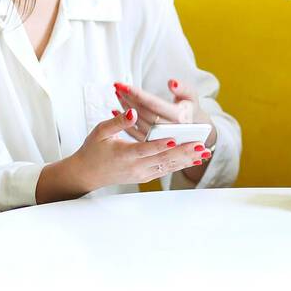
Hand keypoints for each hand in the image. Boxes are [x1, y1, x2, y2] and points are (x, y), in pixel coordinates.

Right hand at [69, 108, 208, 188]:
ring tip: (204, 153)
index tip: (176, 139)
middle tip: (201, 146)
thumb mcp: (101, 132)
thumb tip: (132, 113)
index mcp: (124, 154)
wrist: (87, 174)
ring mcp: (141, 174)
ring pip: (168, 167)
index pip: (146, 149)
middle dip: (184, 153)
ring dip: (187, 160)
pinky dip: (180, 165)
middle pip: (163, 160)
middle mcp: (135, 167)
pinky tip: (193, 160)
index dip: (161, 144)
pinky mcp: (144, 177)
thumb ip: (118, 122)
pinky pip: (165, 170)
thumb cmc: (93, 149)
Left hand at [115, 78, 216, 148]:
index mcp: (179, 117)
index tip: (124, 85)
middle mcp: (169, 130)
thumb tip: (172, 83)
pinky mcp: (151, 144)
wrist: (193, 131)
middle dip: (129, 98)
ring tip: (118, 94)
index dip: (138, 94)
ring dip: (125, 107)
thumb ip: (182, 88)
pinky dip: (123, 122)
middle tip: (117, 86)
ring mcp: (159, 139)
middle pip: (143, 112)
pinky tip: (115, 111)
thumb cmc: (189, 109)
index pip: (154, 104)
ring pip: (137, 122)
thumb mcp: (191, 96)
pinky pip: (133, 133)